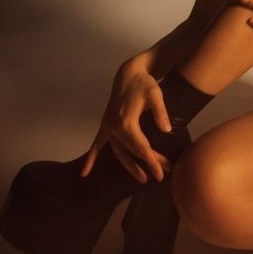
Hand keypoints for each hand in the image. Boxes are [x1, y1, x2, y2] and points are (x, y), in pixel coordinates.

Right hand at [79, 66, 172, 184]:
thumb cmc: (144, 83)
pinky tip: (84, 173)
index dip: (152, 162)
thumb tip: (167, 130)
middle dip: (148, 164)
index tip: (162, 174)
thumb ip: (161, 112)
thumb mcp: (156, 94)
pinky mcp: (106, 124)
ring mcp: (108, 127)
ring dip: (130, 166)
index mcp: (126, 123)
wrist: (129, 74)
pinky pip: (97, 144)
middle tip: (161, 177)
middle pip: (132, 151)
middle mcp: (114, 128)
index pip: (141, 148)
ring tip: (142, 179)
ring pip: (119, 152)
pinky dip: (91, 157)